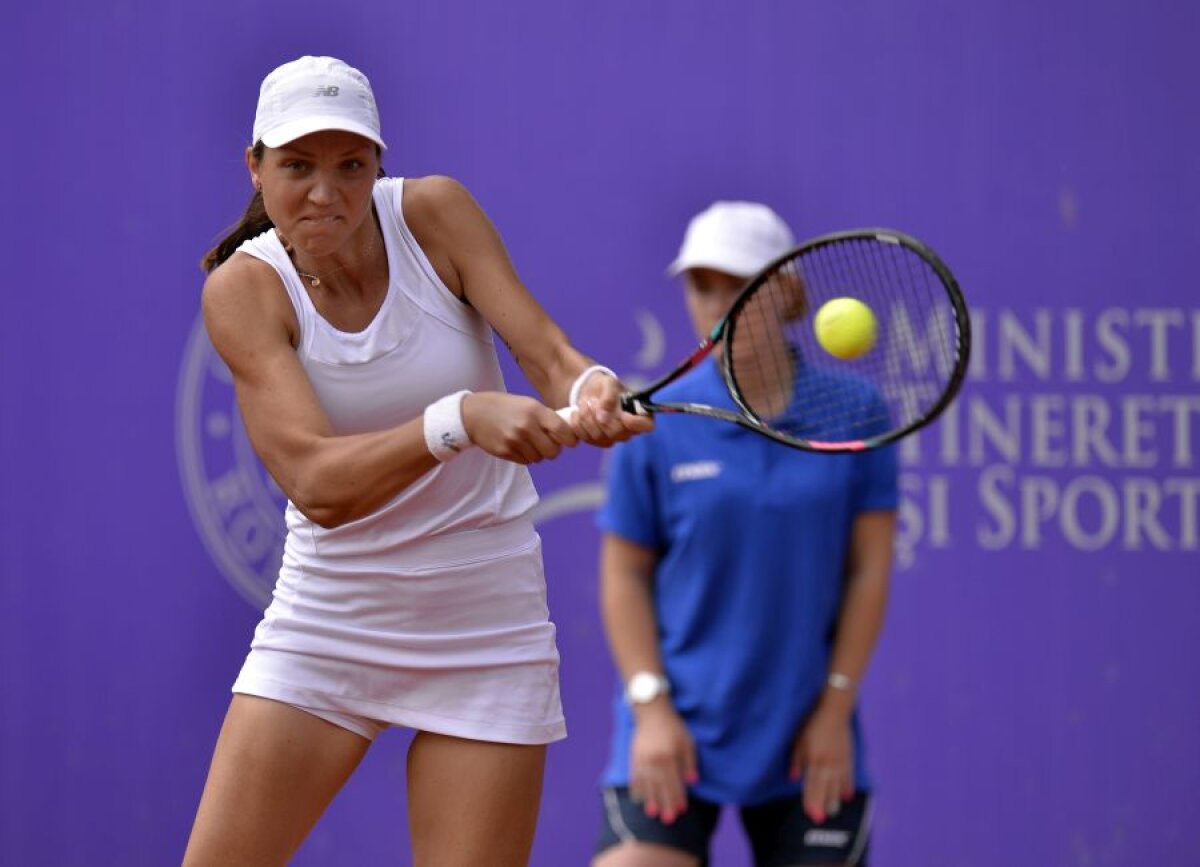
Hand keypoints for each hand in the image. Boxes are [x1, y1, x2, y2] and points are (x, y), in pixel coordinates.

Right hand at [461, 392, 578, 463]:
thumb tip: (568, 434)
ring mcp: (515, 441)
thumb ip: (546, 417)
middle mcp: (526, 426)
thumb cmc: (505, 407)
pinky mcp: (505, 452)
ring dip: (538, 454)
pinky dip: (526, 457)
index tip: (570, 441)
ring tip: (529, 443)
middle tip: (547, 443)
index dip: (570, 439)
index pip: (563, 431)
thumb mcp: (528, 404)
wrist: (473, 414)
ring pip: (539, 458)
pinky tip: (518, 446)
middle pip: (553, 451)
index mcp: (535, 411)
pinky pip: (526, 461)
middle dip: (553, 450)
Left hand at [569, 372, 653, 446]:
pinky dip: (578, 423)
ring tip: (585, 402)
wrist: (589, 391)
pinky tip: (577, 412)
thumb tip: (604, 417)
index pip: (647, 426)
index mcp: (639, 415)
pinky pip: (585, 438)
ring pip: (598, 436)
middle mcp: (628, 430)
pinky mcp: (596, 441)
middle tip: (592, 401)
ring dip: (587, 417)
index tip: (623, 414)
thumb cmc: (605, 386)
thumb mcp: (608, 383)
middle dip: (600, 416)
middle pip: (617, 433)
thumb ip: (609, 396)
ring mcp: (612, 438)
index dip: (635, 423)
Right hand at [629, 702, 697, 824]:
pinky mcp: (634, 756)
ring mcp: (643, 758)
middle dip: (665, 803)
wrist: (652, 712)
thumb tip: (692, 782)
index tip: (682, 810)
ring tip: (652, 813)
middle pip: (661, 786)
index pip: (675, 781)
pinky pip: (635, 776)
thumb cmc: (674, 727)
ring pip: (647, 783)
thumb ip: (690, 762)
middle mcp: (655, 759)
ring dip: (650, 800)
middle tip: (668, 819)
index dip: (678, 796)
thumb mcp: (687, 742)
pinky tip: (639, 798)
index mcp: (670, 756)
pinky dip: (637, 788)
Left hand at [789, 706, 854, 824]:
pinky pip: (848, 775)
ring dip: (835, 798)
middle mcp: (829, 762)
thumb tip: (793, 778)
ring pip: (838, 784)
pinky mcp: (849, 756)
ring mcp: (841, 760)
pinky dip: (847, 786)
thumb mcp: (799, 740)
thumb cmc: (812, 723)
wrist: (834, 710)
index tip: (811, 814)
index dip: (812, 799)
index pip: (812, 784)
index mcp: (815, 758)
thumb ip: (797, 760)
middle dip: (823, 804)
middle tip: (821, 819)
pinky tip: (847, 796)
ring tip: (833, 811)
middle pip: (826, 788)